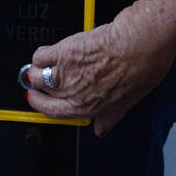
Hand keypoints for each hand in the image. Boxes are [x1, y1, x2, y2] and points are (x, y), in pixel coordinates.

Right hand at [18, 10, 175, 136]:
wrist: (140, 45)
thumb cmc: (140, 70)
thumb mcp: (127, 101)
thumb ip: (110, 116)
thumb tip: (102, 130)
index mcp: (87, 108)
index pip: (53, 112)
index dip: (40, 104)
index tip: (35, 98)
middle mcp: (72, 93)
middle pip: (40, 91)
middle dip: (37, 84)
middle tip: (38, 77)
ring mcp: (64, 73)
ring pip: (35, 74)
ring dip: (36, 68)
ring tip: (45, 62)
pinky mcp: (62, 52)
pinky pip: (40, 55)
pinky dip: (42, 53)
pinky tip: (50, 50)